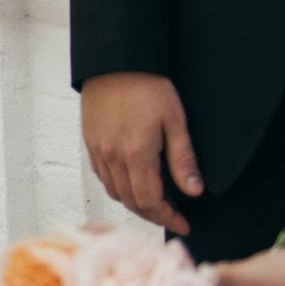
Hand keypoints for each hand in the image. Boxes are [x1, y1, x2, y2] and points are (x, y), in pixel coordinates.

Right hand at [81, 71, 202, 232]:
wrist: (114, 62)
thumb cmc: (147, 86)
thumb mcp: (175, 121)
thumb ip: (183, 159)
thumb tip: (194, 191)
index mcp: (136, 154)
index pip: (150, 201)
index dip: (168, 217)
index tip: (184, 223)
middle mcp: (112, 157)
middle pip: (131, 201)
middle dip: (154, 214)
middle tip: (174, 214)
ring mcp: (98, 150)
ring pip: (115, 191)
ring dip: (136, 202)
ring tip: (156, 200)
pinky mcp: (90, 142)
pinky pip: (103, 176)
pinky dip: (119, 187)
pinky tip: (134, 181)